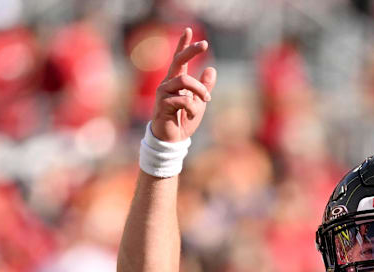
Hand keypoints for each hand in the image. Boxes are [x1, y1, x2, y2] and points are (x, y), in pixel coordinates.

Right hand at [152, 28, 216, 142]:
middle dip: (191, 51)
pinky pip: (183, 99)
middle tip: (205, 44)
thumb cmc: (183, 121)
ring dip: (199, 90)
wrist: (172, 140)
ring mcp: (163, 93)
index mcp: (176, 82)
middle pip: (178, 61)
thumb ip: (204, 87)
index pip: (178, 59)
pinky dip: (192, 107)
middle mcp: (167, 83)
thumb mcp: (199, 103)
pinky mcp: (162, 103)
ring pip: (184, 80)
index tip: (189, 30)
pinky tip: (190, 115)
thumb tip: (212, 69)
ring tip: (205, 101)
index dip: (183, 44)